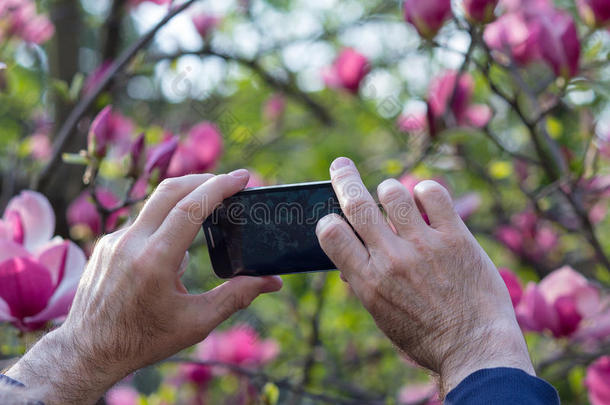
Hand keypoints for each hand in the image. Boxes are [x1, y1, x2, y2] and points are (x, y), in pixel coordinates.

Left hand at [6, 171, 281, 404]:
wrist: (89, 351)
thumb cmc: (145, 340)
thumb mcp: (197, 322)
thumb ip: (237, 296)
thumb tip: (271, 281)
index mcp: (155, 260)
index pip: (191, 206)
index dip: (220, 186)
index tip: (243, 177)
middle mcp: (131, 243)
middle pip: (170, 189)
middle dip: (204, 179)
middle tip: (229, 183)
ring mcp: (114, 240)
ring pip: (155, 205)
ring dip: (185, 201)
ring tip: (210, 213)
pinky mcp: (107, 244)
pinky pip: (142, 224)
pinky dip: (165, 224)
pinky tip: (176, 247)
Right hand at [316, 157, 533, 394]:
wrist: (475, 349)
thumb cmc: (426, 337)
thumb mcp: (383, 317)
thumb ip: (365, 283)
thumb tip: (348, 262)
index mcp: (368, 282)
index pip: (331, 234)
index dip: (328, 220)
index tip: (333, 217)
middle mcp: (391, 259)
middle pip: (357, 204)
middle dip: (344, 179)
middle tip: (341, 166)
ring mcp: (424, 246)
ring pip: (392, 193)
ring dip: (388, 190)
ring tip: (393, 196)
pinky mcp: (456, 238)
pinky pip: (433, 194)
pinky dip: (424, 190)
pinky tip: (425, 199)